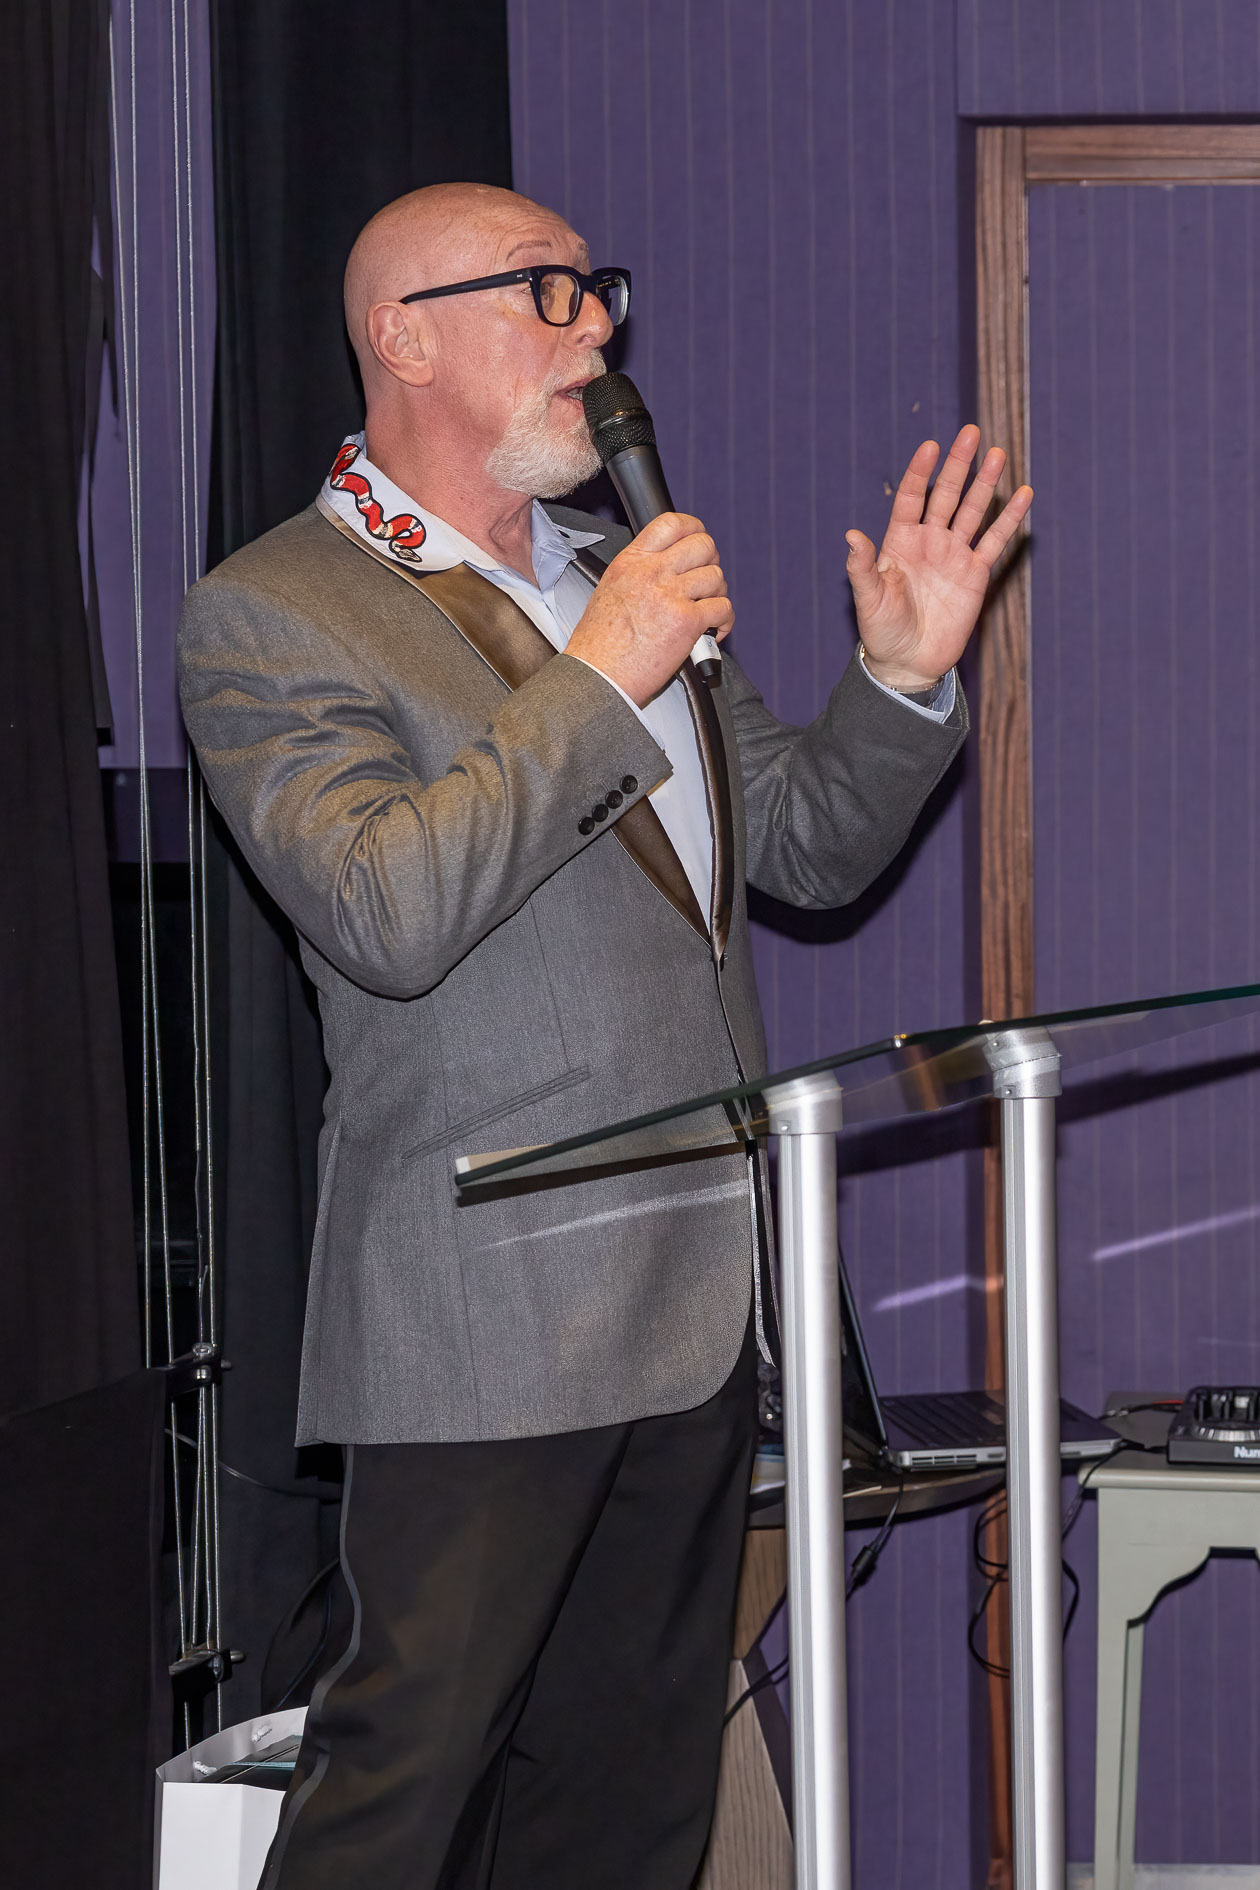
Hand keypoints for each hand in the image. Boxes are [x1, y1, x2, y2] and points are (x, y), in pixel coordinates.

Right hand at [567, 513, 732, 706]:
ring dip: (717, 594)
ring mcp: (670, 595)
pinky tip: (712, 631)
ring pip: (716, 576)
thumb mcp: (610, 590)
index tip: (698, 540)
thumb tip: (668, 566)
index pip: (671, 523)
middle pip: (703, 545)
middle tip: (705, 581)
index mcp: (630, 561)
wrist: (598, 677)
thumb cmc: (600, 645)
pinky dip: (724, 621)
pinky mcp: (686, 622)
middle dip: (711, 562)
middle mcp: (650, 572)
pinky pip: (723, 608)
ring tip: (705, 611)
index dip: (694, 529)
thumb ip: (638, 572)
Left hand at [845, 425, 1032, 690]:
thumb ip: (861, 567)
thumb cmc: (882, 631)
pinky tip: (1023, 495)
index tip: (931, 446)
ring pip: (973, 511)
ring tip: (998, 454)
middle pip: (946, 495)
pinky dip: (1009, 520)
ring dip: (985, 484)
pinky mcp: (976, 574)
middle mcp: (929, 541)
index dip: (920, 472)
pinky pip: (995, 542)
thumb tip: (850, 535)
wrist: (909, 663)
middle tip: (971, 434)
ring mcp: (954, 555)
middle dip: (958, 465)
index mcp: (900, 541)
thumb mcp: (868, 599)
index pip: (911, 497)